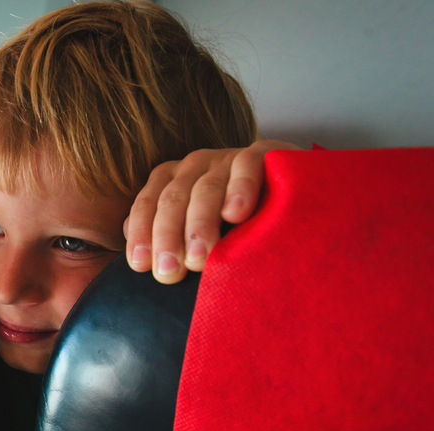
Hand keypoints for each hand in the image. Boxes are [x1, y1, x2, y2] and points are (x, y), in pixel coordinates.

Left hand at [123, 139, 300, 283]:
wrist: (296, 207)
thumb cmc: (237, 231)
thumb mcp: (199, 238)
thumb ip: (167, 243)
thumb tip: (139, 260)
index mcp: (169, 184)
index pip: (146, 207)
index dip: (142, 235)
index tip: (140, 265)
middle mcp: (193, 167)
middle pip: (172, 200)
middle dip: (167, 237)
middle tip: (169, 272)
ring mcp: (226, 158)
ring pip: (206, 188)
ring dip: (200, 224)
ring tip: (199, 258)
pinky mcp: (264, 153)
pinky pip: (247, 165)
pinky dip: (241, 188)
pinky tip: (236, 214)